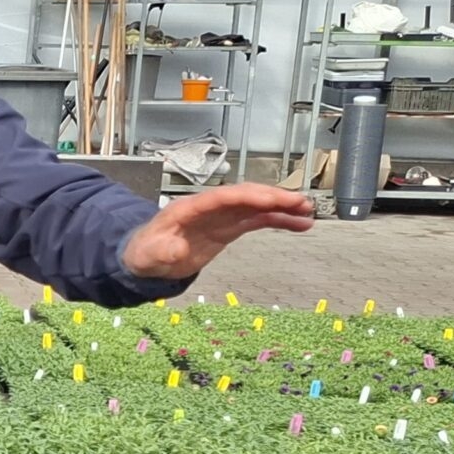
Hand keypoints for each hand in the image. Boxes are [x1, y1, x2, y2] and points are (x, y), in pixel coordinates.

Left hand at [121, 183, 314, 279]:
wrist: (146, 256)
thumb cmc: (145, 252)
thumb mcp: (148, 255)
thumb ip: (161, 252)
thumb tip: (177, 250)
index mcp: (190, 208)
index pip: (222, 197)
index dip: (246, 197)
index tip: (270, 200)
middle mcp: (209, 207)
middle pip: (245, 196)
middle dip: (272, 197)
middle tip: (300, 202)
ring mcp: (221, 216)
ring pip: (256, 206)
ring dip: (282, 207)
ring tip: (308, 211)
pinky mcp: (228, 228)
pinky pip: (257, 220)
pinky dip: (278, 220)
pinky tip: (300, 224)